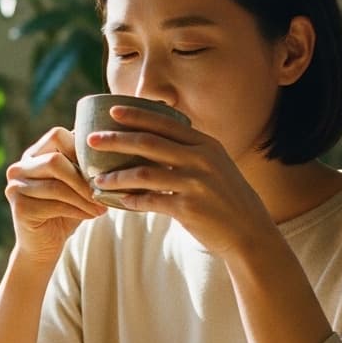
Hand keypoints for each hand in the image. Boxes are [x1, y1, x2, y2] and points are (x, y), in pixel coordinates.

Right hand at [4, 126, 107, 265]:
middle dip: (83, 179)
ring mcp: (15, 186)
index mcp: (33, 154)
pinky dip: (78, 210)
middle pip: (55, 160)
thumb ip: (84, 164)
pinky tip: (91, 216)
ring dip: (84, 198)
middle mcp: (19, 167)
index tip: (99, 169)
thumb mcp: (77, 184)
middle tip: (103, 193)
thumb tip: (111, 144)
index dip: (80, 149)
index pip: (57, 135)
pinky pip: (55, 204)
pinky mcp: (19, 207)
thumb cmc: (66, 211)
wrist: (44, 246)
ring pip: (56, 185)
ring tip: (101, 208)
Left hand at [86, 105, 272, 257]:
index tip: (112, 110)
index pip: (165, 123)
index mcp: (206, 144)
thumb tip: (155, 140)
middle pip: (148, 143)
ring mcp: (195, 184)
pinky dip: (130, 201)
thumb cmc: (226, 197)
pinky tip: (117, 201)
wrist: (250, 232)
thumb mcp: (215, 165)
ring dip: (116, 176)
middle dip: (116, 139)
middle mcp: (201, 159)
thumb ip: (190, 151)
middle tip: (91, 139)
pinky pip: (150, 202)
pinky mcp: (188, 209)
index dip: (136, 115)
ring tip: (96, 178)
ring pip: (144, 174)